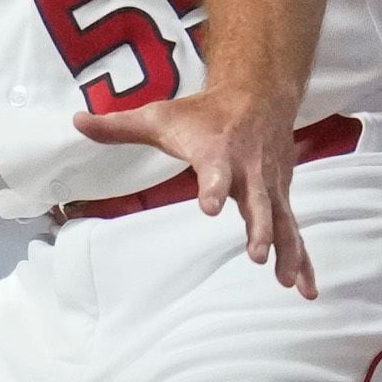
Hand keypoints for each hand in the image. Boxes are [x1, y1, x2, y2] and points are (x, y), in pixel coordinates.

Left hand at [67, 90, 317, 295]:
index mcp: (218, 150)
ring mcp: (269, 185)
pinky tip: (306, 288)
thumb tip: (75, 122)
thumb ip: (118, 126)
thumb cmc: (204, 111)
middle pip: (258, 201)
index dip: (214, 187)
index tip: (210, 207)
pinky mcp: (281, 195)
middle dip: (259, 227)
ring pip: (283, 220)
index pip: (217, 170)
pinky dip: (302, 257)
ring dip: (287, 251)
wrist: (259, 93)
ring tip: (287, 282)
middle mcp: (249, 170)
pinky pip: (294, 230)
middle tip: (257, 255)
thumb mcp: (159, 116)